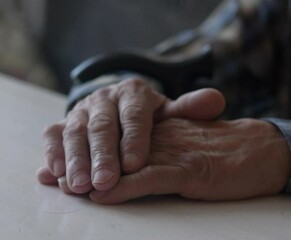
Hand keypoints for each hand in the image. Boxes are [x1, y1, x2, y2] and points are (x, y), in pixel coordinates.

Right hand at [37, 77, 225, 193]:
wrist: (119, 106)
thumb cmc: (149, 117)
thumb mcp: (170, 112)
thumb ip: (190, 109)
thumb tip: (216, 100)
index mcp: (134, 93)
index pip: (134, 115)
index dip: (133, 139)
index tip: (134, 164)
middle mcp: (105, 99)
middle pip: (102, 127)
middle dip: (102, 156)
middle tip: (104, 182)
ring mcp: (81, 111)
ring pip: (74, 133)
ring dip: (75, 160)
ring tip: (78, 186)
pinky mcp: (62, 123)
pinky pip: (52, 135)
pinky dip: (52, 153)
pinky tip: (52, 174)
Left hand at [85, 118, 290, 203]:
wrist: (264, 150)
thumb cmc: (230, 150)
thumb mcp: (193, 142)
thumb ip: (168, 145)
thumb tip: (139, 162)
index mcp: (166, 129)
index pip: (121, 137)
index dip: (92, 149)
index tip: (66, 161)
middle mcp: (166, 138)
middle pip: (117, 149)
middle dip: (84, 163)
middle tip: (55, 177)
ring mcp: (178, 153)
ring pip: (128, 163)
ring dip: (97, 176)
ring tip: (68, 188)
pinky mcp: (191, 171)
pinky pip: (153, 178)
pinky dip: (127, 187)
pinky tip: (105, 194)